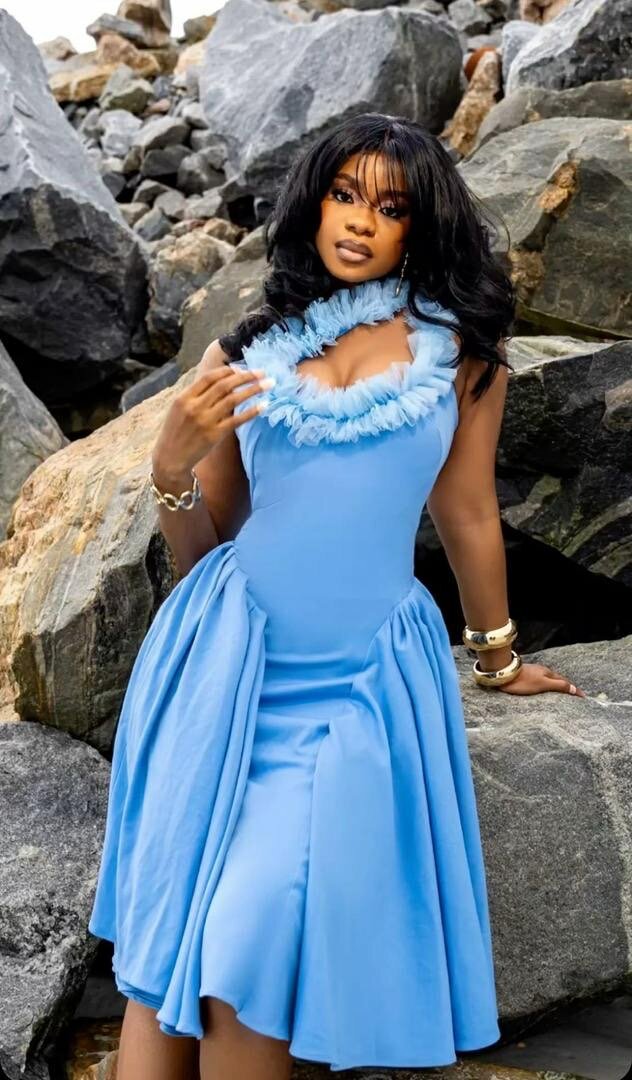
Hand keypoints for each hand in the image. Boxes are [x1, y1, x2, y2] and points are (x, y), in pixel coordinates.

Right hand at [152, 362, 273, 478]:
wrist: (170, 459)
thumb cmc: (176, 432)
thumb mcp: (179, 409)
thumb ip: (196, 395)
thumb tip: (222, 381)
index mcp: (184, 397)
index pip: (210, 378)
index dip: (228, 371)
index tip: (241, 368)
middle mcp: (195, 407)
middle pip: (225, 385)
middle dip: (246, 376)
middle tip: (262, 372)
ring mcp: (206, 421)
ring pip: (233, 399)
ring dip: (253, 390)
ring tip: (268, 384)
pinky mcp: (215, 435)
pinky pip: (237, 420)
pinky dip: (252, 411)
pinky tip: (264, 405)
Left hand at [493, 662, 586, 696]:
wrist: (503, 674)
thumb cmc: (523, 680)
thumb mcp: (543, 684)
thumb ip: (558, 685)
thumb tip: (573, 688)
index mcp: (548, 673)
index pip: (565, 682)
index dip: (574, 689)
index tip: (583, 696)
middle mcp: (542, 671)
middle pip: (558, 680)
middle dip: (566, 686)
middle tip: (574, 695)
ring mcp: (533, 673)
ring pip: (548, 680)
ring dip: (556, 686)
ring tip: (561, 694)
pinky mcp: (525, 676)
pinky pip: (541, 682)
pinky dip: (547, 686)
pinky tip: (544, 691)